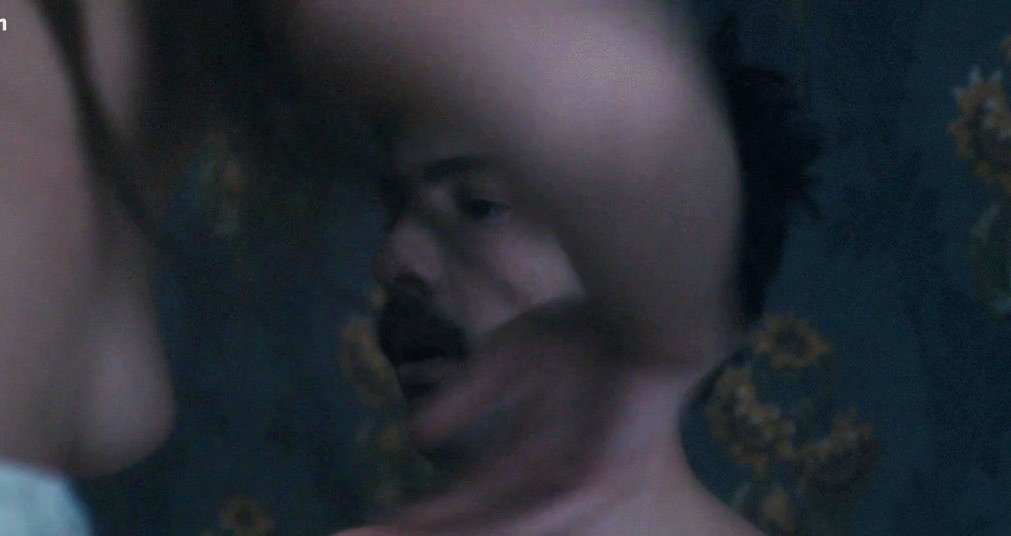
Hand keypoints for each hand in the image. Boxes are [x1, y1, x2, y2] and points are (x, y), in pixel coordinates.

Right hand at [381, 302, 703, 534]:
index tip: (363, 527)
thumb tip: (415, 433)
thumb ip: (466, 397)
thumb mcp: (507, 361)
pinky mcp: (593, 483)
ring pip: (492, 526)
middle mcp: (542, 481)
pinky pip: (534, 519)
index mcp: (525, 455)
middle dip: (414, 532)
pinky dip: (493, 528)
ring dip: (438, 534)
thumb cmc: (586, 332)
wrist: (647, 315)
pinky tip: (450, 532)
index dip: (415, 515)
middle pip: (468, 520)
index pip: (459, 497)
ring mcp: (568, 487)